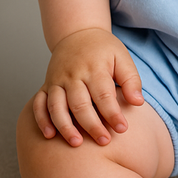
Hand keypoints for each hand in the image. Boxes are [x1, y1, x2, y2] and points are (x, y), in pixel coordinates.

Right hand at [33, 28, 143, 146]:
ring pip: (57, 106)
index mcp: (94, 68)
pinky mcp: (47, 85)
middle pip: (80, 104)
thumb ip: (131, 79)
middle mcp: (73, 75)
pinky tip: (50, 135)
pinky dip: (41, 120)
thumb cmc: (103, 49)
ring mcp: (57, 80)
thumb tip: (138, 102)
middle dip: (91, 125)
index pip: (104, 95)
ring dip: (65, 126)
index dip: (113, 114)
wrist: (78, 33)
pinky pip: (39, 104)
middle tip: (104, 141)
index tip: (122, 129)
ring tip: (77, 143)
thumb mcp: (122, 57)